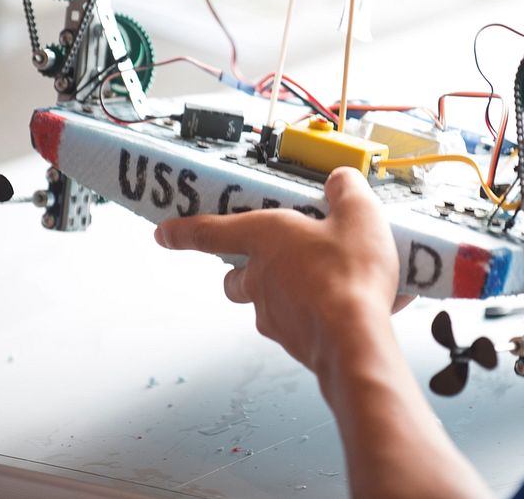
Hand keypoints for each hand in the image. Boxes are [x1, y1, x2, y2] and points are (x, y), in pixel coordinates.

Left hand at [153, 167, 404, 372]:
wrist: (356, 340)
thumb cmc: (348, 277)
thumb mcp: (359, 215)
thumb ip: (347, 190)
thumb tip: (342, 180)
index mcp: (265, 238)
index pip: (210, 231)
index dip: (184, 231)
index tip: (164, 233)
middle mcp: (260, 278)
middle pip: (235, 275)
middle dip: (246, 268)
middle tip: (273, 258)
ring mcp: (273, 314)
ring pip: (264, 302)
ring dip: (285, 292)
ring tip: (325, 282)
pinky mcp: (293, 341)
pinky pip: (298, 323)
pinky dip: (316, 314)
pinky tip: (350, 306)